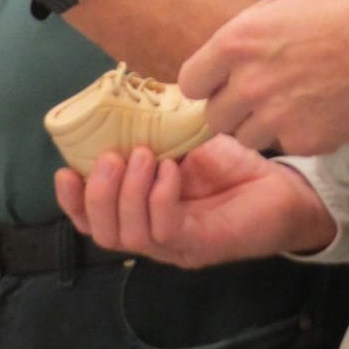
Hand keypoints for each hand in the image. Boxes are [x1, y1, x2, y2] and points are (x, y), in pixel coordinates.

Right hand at [54, 137, 336, 267]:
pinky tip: (171, 169)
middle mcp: (152, 233)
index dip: (73, 201)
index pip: (93, 219)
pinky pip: (165, 230)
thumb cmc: (230, 163)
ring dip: (128, 192)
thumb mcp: (183, 140)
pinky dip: (160, 197)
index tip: (65, 170)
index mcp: (140, 210)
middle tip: (113, 155)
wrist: (284, 187)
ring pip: (129, 236)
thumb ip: (152, 132)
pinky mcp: (200, 246)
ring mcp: (175, 246)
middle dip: (98, 193)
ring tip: (144, 155)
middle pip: (104, 233)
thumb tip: (122, 102)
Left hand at [179, 0, 348, 155]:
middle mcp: (248, 84)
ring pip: (245, 138)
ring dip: (259, 126)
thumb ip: (248, 28)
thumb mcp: (284, 0)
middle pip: (214, 117)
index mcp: (236, 43)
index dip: (205, 83)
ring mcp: (275, 117)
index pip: (190, 82)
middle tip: (258, 95)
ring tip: (288, 104)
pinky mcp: (304, 140)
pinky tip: (314, 112)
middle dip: (231, 107)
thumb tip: (230, 46)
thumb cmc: (341, 10)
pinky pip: (283, 146)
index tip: (219, 81)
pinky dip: (294, 135)